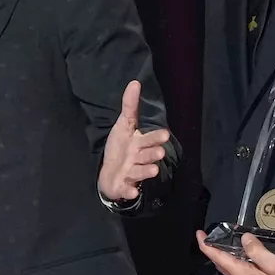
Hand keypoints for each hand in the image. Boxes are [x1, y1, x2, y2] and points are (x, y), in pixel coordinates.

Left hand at [98, 80, 171, 202]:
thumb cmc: (120, 147)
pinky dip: (130, 191)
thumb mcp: (123, 125)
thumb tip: (134, 82)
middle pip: (147, 156)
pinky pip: (127, 189)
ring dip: (146, 172)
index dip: (156, 137)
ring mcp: (131, 173)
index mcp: (139, 143)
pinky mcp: (123, 186)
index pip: (150, 139)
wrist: (109, 172)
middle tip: (160, 153)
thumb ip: (130, 106)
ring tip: (153, 171)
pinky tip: (133, 192)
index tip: (165, 134)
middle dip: (153, 154)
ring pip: (140, 172)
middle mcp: (138, 158)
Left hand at [194, 231, 274, 274]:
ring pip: (228, 270)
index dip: (206, 246)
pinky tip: (237, 254)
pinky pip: (237, 273)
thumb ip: (257, 251)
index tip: (199, 234)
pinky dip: (232, 262)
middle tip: (209, 236)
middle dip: (212, 250)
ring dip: (221, 256)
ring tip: (220, 242)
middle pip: (220, 265)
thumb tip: (243, 238)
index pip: (219, 259)